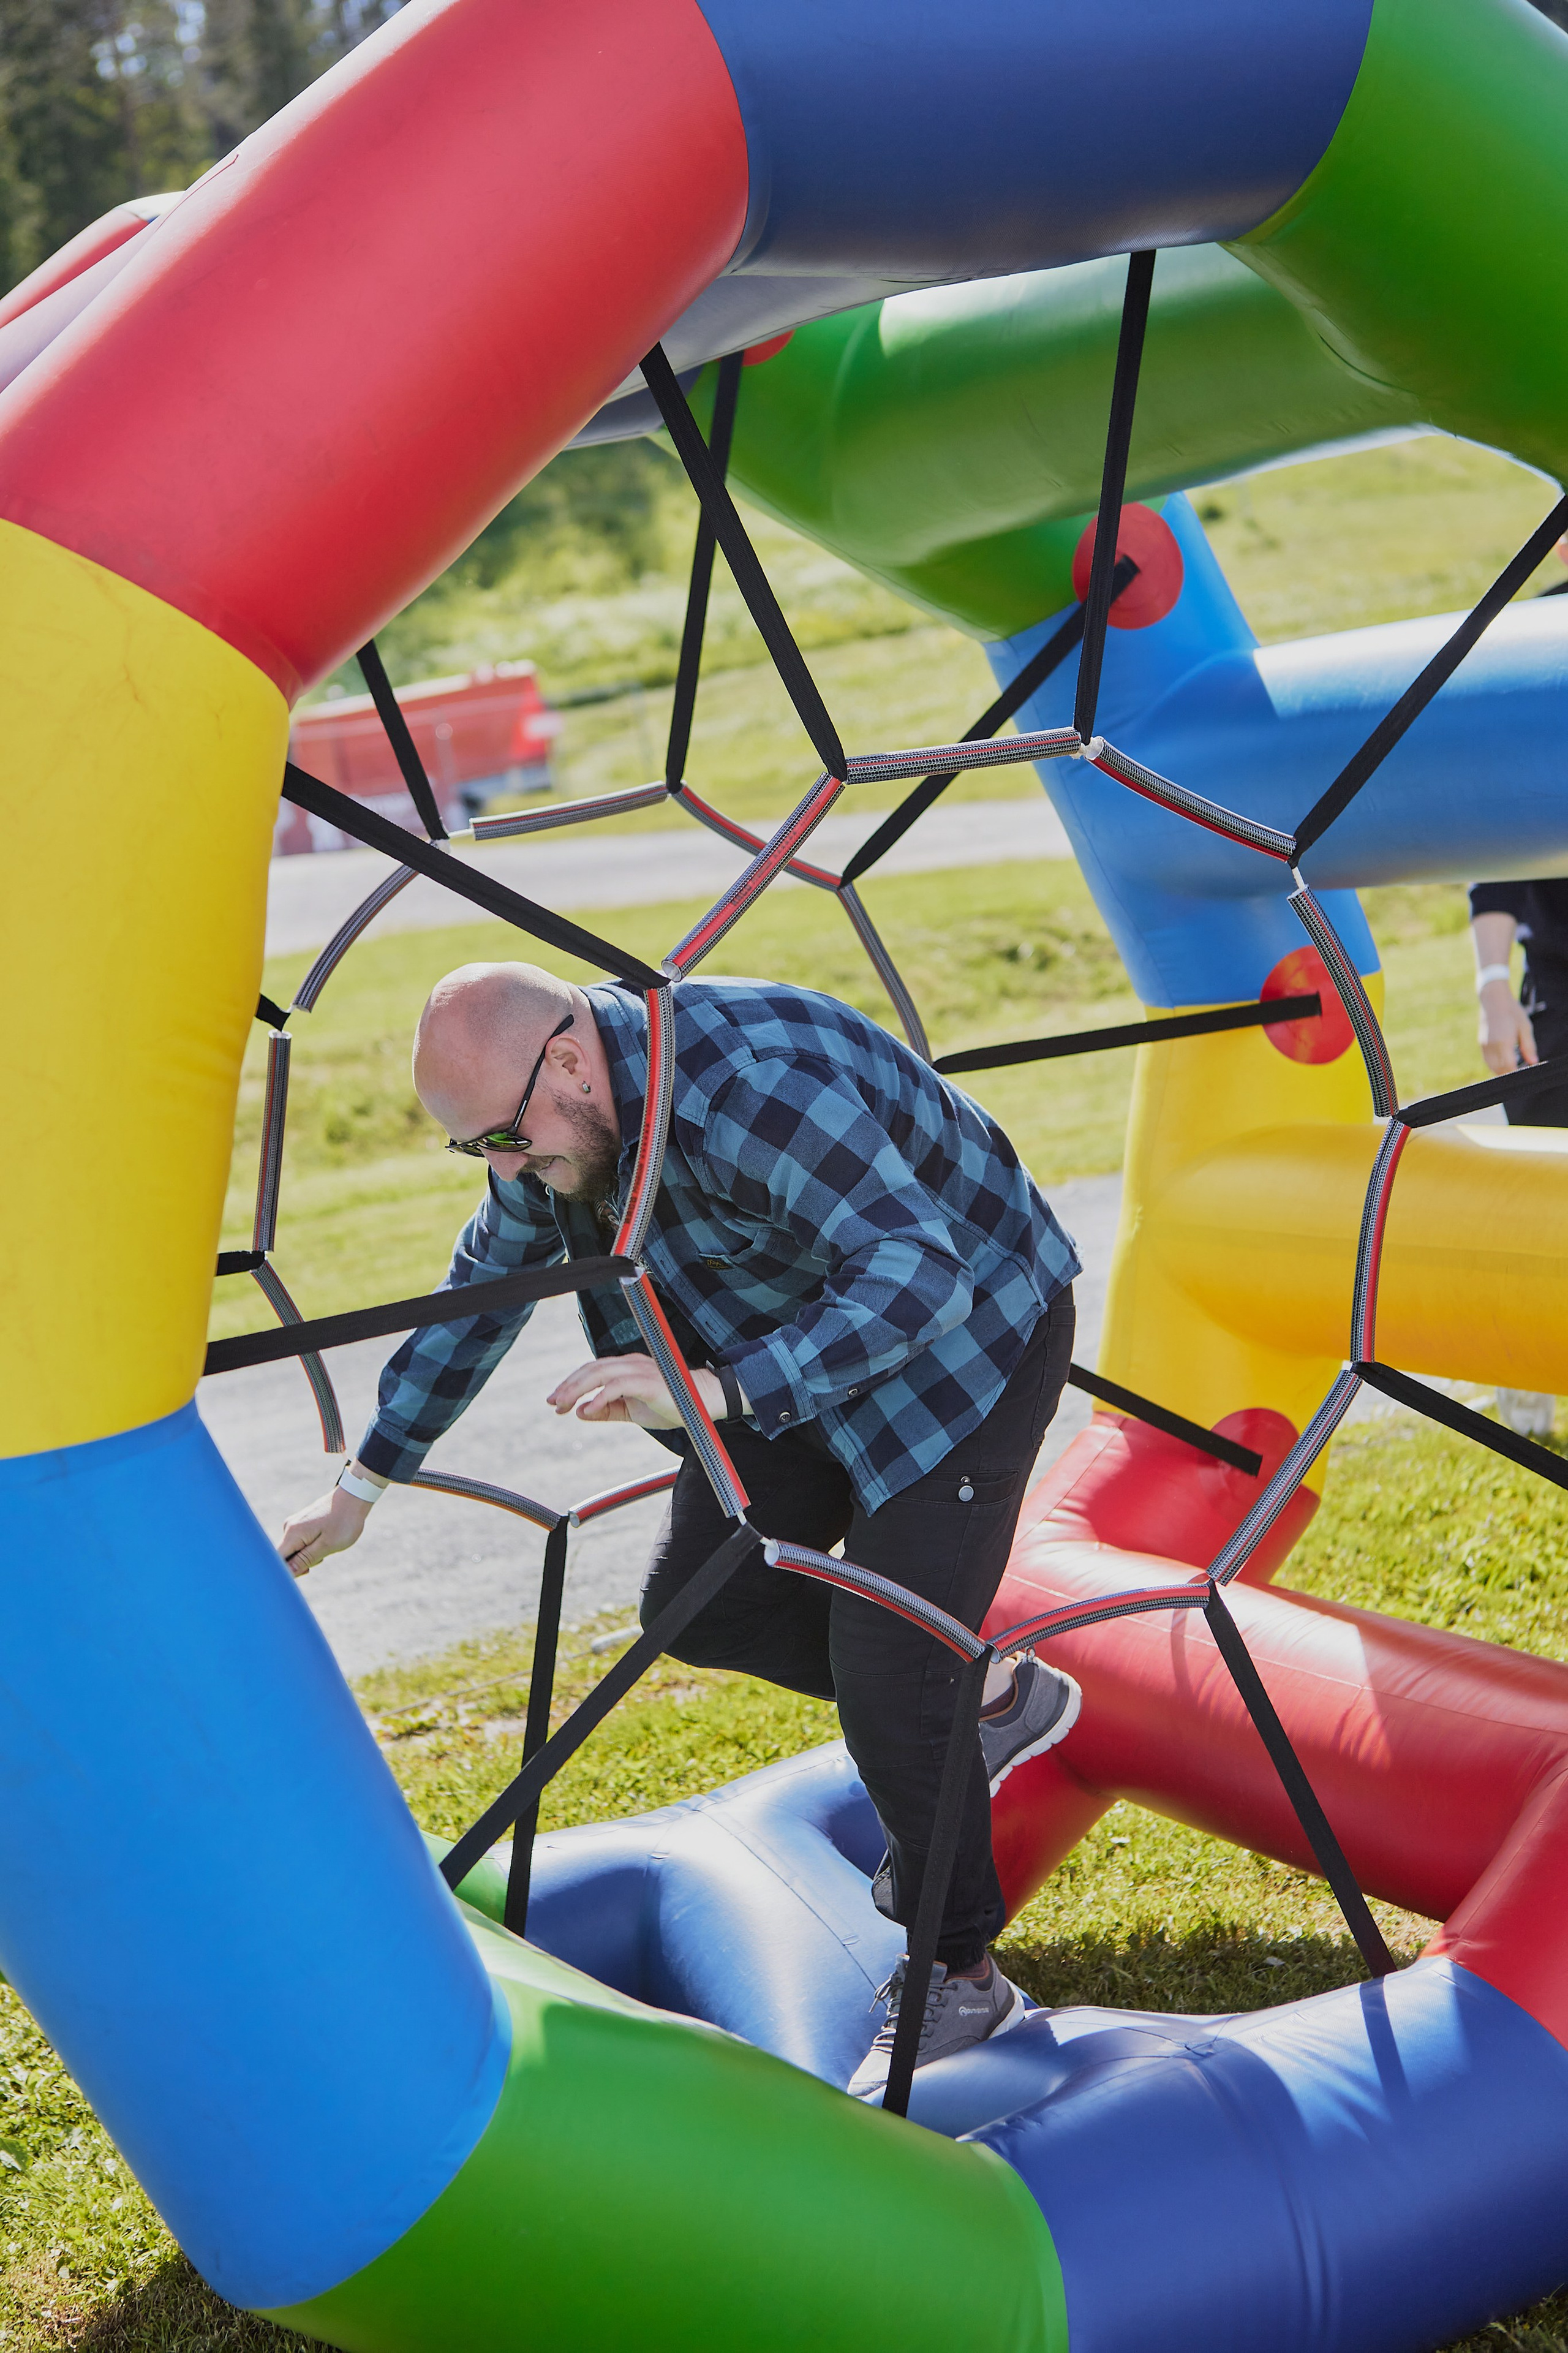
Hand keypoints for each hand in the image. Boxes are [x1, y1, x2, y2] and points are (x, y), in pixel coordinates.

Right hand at [279, 1479, 372, 1576]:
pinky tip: (325, 1541)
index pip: (277, 1560)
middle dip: (301, 1563)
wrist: (354, 1497)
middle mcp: (289, 1528)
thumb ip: (304, 1560)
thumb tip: (286, 1573)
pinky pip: (300, 1543)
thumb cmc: (343, 1522)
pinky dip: (311, 1547)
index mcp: (293, 1534)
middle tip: (322, 1557)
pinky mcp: (301, 1524)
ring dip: (309, 1555)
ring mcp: (295, 1524)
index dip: (285, 1572)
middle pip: (285, 1556)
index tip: (305, 1571)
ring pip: (294, 1550)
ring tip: (327, 1545)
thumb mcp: (326, 1546)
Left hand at [547, 1353, 725, 1429]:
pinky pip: (618, 1385)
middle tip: (553, 1403)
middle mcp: (631, 1364)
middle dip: (568, 1386)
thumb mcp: (633, 1411)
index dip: (571, 1384)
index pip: (592, 1370)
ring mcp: (640, 1371)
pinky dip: (600, 1396)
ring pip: (600, 1373)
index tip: (556, 1402)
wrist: (705, 1404)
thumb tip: (581, 1411)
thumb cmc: (672, 1405)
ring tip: (563, 1405)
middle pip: (591, 1369)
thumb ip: (608, 1410)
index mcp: (628, 1368)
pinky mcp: (648, 1382)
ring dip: (577, 1389)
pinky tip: (588, 1409)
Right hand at [1478, 980, 1537, 1075]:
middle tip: (1519, 1071)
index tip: (1523, 1073)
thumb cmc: (1512, 1011)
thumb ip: (1529, 1046)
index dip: (1516, 1073)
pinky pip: (1488, 1060)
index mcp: (1504, 1042)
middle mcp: (1492, 1046)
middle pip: (1500, 1069)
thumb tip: (1533, 1062)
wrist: (1494, 1000)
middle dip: (1509, 1073)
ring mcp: (1484, 1046)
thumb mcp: (1525, 1027)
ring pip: (1492, 1067)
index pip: (1509, 1066)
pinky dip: (1495, 1064)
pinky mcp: (1481, 1044)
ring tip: (1512, 1067)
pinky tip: (1503, 1061)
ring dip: (1501, 1070)